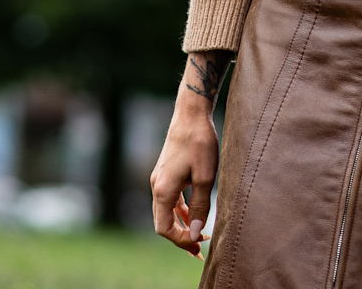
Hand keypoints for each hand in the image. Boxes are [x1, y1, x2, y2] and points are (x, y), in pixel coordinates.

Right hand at [150, 51, 229, 256]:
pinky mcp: (166, 170)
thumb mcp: (204, 176)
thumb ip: (200, 206)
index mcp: (162, 190)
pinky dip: (181, 209)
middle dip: (181, 236)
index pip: (164, 228)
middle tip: (199, 249)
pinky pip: (170, 198)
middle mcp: (156, 185)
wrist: (191, 112)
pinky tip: (194, 213)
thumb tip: (196, 232)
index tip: (199, 244)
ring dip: (181, 223)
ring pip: (167, 210)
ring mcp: (159, 177)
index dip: (181, 240)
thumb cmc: (200, 142)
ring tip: (199, 235)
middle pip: (163, 222)